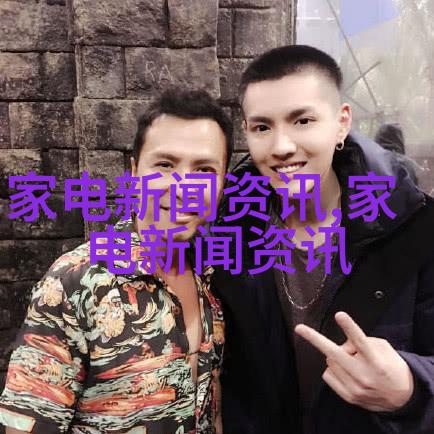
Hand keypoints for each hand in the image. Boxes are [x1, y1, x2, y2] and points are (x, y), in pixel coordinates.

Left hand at [295, 312, 413, 411]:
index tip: (340, 315)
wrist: (402, 398)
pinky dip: (334, 369)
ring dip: (336, 356)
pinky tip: (347, 371)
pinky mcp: (348, 396)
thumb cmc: (390, 366)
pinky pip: (328, 375)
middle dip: (315, 339)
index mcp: (375, 360)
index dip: (349, 327)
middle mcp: (364, 375)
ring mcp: (355, 388)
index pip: (360, 341)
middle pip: (334, 353)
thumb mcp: (383, 348)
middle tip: (299, 328)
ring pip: (330, 361)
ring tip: (352, 361)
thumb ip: (363, 341)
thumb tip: (343, 344)